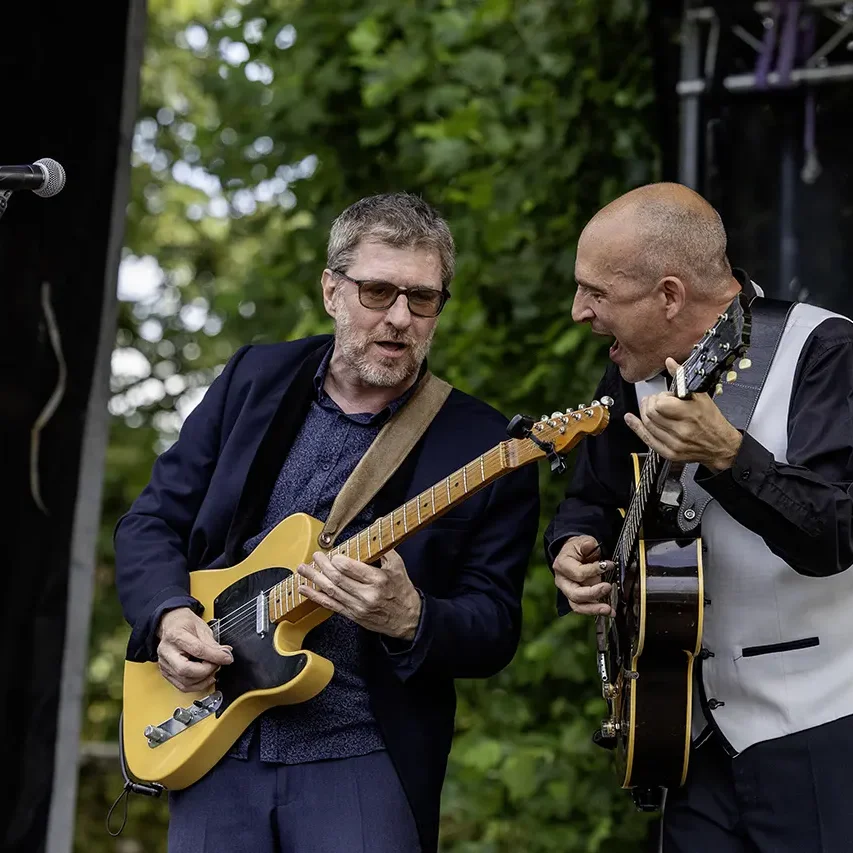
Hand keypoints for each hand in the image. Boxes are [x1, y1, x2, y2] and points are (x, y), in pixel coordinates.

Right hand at [156, 607, 232, 692]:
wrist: (171, 624)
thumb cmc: (185, 624)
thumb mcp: (201, 628)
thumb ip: (213, 644)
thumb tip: (225, 655)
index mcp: (176, 635)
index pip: (197, 650)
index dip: (215, 656)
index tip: (227, 658)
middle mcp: (167, 652)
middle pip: (186, 670)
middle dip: (206, 670)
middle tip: (217, 664)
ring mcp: (164, 664)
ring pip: (184, 682)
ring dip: (204, 679)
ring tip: (213, 669)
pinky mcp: (166, 673)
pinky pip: (182, 686)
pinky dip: (197, 685)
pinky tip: (206, 677)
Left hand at [297, 549, 421, 640]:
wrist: (408, 619)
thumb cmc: (402, 591)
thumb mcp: (399, 566)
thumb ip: (385, 548)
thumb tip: (377, 525)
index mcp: (377, 580)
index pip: (350, 568)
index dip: (337, 560)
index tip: (332, 553)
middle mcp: (366, 594)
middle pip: (337, 579)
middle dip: (322, 566)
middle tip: (315, 556)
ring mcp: (357, 606)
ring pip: (331, 591)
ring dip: (314, 579)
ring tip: (303, 569)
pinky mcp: (352, 615)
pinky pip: (330, 605)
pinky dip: (315, 597)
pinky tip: (305, 589)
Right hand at [553, 535, 614, 615]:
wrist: (574, 554)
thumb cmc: (578, 548)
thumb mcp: (582, 541)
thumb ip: (586, 544)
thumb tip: (589, 545)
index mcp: (562, 565)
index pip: (578, 573)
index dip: (595, 570)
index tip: (610, 565)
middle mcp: (562, 581)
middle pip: (575, 593)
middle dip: (593, 593)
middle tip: (608, 587)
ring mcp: (568, 591)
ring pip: (578, 605)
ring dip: (594, 608)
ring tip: (609, 609)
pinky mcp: (576, 599)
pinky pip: (584, 608)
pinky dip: (596, 611)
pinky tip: (609, 611)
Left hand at [624, 357, 742, 471]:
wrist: (721, 445)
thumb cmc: (711, 420)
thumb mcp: (701, 396)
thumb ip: (683, 378)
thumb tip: (670, 363)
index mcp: (691, 414)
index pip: (660, 404)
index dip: (660, 397)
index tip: (666, 396)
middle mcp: (682, 430)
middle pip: (651, 414)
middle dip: (649, 403)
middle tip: (654, 400)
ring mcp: (674, 443)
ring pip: (647, 425)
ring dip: (644, 413)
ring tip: (648, 407)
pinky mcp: (669, 452)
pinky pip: (647, 439)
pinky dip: (636, 427)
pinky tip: (631, 420)